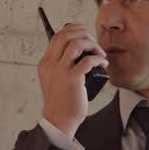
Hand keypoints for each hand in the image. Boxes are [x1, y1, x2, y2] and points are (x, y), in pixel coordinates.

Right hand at [39, 23, 106, 138]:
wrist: (59, 120)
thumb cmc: (61, 102)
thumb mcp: (54, 79)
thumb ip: (60, 65)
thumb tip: (78, 52)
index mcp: (45, 63)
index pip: (56, 36)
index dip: (72, 30)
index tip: (84, 33)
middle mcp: (51, 65)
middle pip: (65, 35)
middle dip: (83, 34)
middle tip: (94, 42)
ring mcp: (61, 72)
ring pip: (76, 44)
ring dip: (92, 45)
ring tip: (100, 54)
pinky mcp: (73, 80)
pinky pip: (88, 60)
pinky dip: (99, 59)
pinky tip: (103, 63)